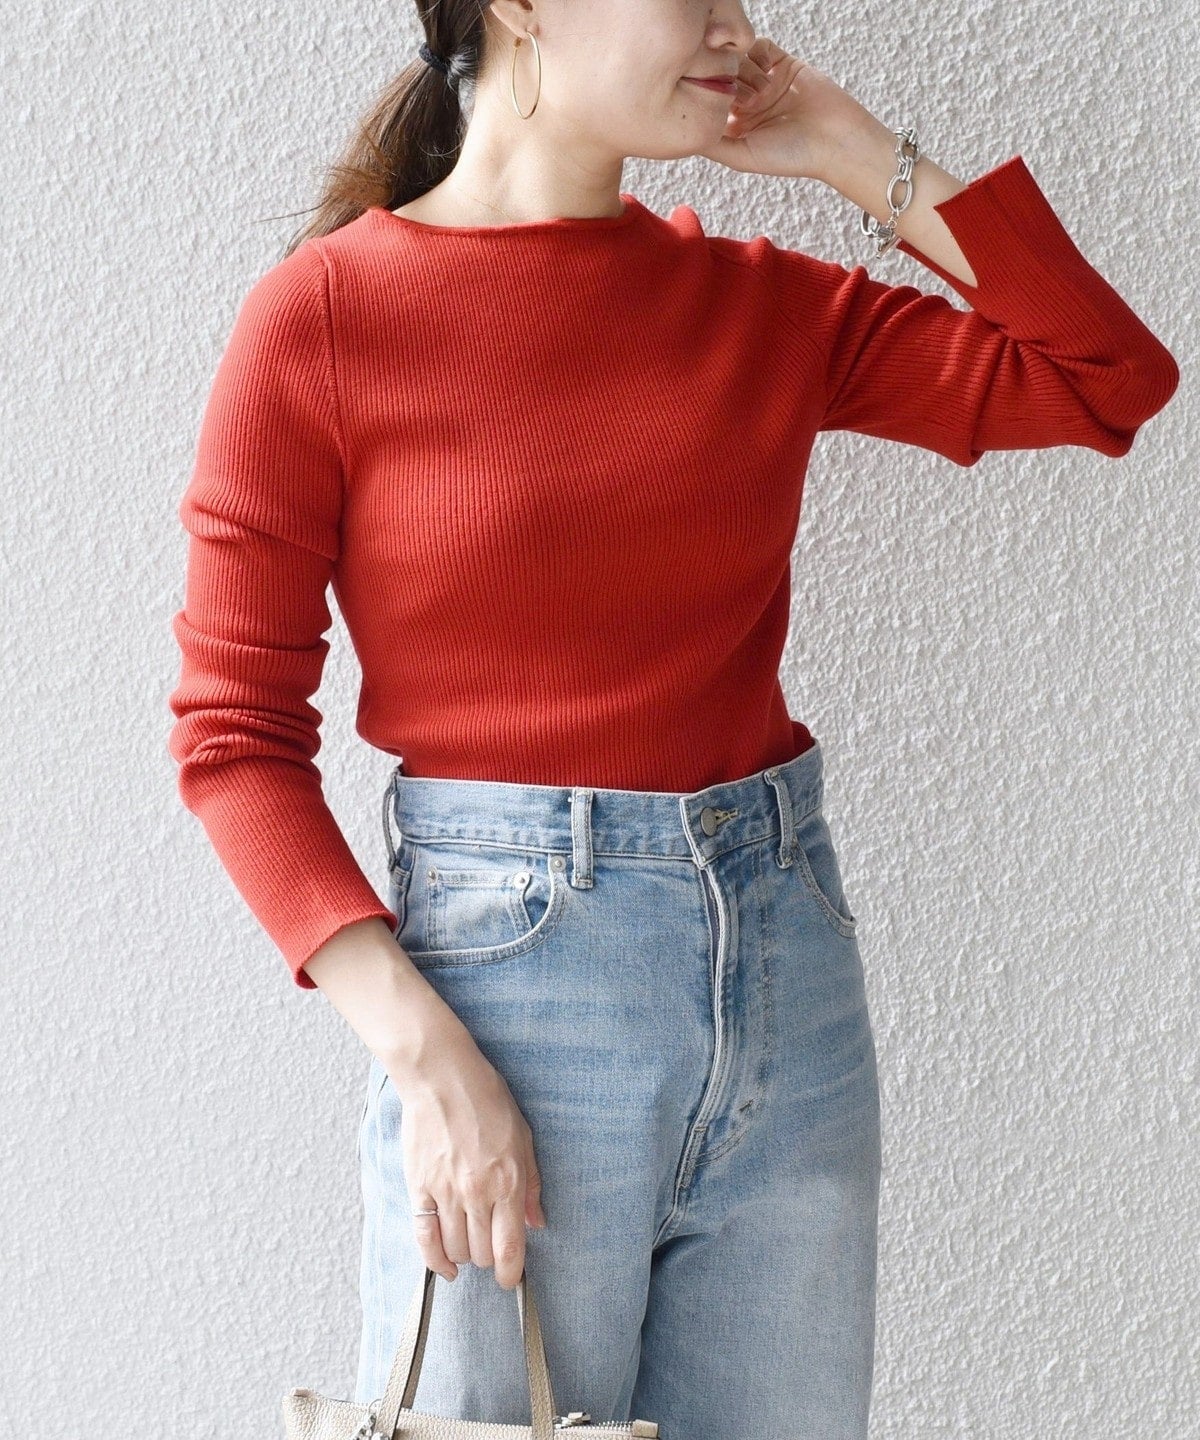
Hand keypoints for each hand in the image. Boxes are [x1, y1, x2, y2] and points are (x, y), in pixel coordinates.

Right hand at [395, 1038, 548, 1290]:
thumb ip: (531, 1184)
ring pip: (455, 1249)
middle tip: (491, 1245)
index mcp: (507, 1181)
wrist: (442, 1077)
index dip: (511, 1273)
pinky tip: (444, 1265)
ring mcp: (445, 1192)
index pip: (510, 1247)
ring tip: (470, 1243)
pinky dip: (434, 1259)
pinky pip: (423, 1237)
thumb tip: (536, 1223)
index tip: (511, 1279)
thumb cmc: (486, 1100)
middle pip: (482, 1253)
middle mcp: (476, 1192)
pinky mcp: (419, 1187)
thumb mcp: (523, 1137)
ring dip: (465, 1255)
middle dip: (490, 1258)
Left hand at [696, 38, 876, 184]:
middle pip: (720, 77)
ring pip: (737, 59)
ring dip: (744, 72)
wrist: (835, 139)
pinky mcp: (783, 63)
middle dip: (727, 84)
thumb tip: (684, 129)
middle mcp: (747, 102)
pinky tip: (769, 75)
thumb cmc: (790, 155)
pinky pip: (760, 46)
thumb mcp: (744, 156)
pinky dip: (759, 55)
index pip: (707, 102)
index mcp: (735, 125)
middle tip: (743, 103)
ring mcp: (765, 80)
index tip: (717, 106)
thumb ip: (713, 144)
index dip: (707, 98)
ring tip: (761, 96)